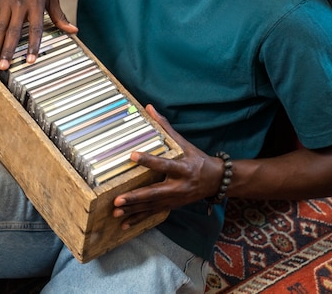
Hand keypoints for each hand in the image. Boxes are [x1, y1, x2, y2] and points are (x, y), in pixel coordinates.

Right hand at [0, 0, 76, 69]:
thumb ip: (59, 15)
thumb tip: (73, 30)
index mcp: (36, 4)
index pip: (35, 28)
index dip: (33, 45)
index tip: (29, 60)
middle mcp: (20, 5)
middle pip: (13, 32)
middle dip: (8, 50)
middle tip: (3, 67)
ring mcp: (6, 3)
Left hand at [112, 104, 224, 228]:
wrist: (215, 181)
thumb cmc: (198, 159)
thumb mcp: (184, 143)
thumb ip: (165, 127)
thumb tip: (150, 107)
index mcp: (183, 168)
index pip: (164, 164)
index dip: (149, 160)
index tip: (132, 155)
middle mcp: (179, 186)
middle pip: (155, 193)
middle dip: (136, 197)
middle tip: (118, 200)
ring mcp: (175, 199)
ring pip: (151, 206)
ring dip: (133, 210)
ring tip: (116, 213)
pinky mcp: (172, 206)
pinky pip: (153, 214)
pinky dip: (139, 219)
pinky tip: (126, 224)